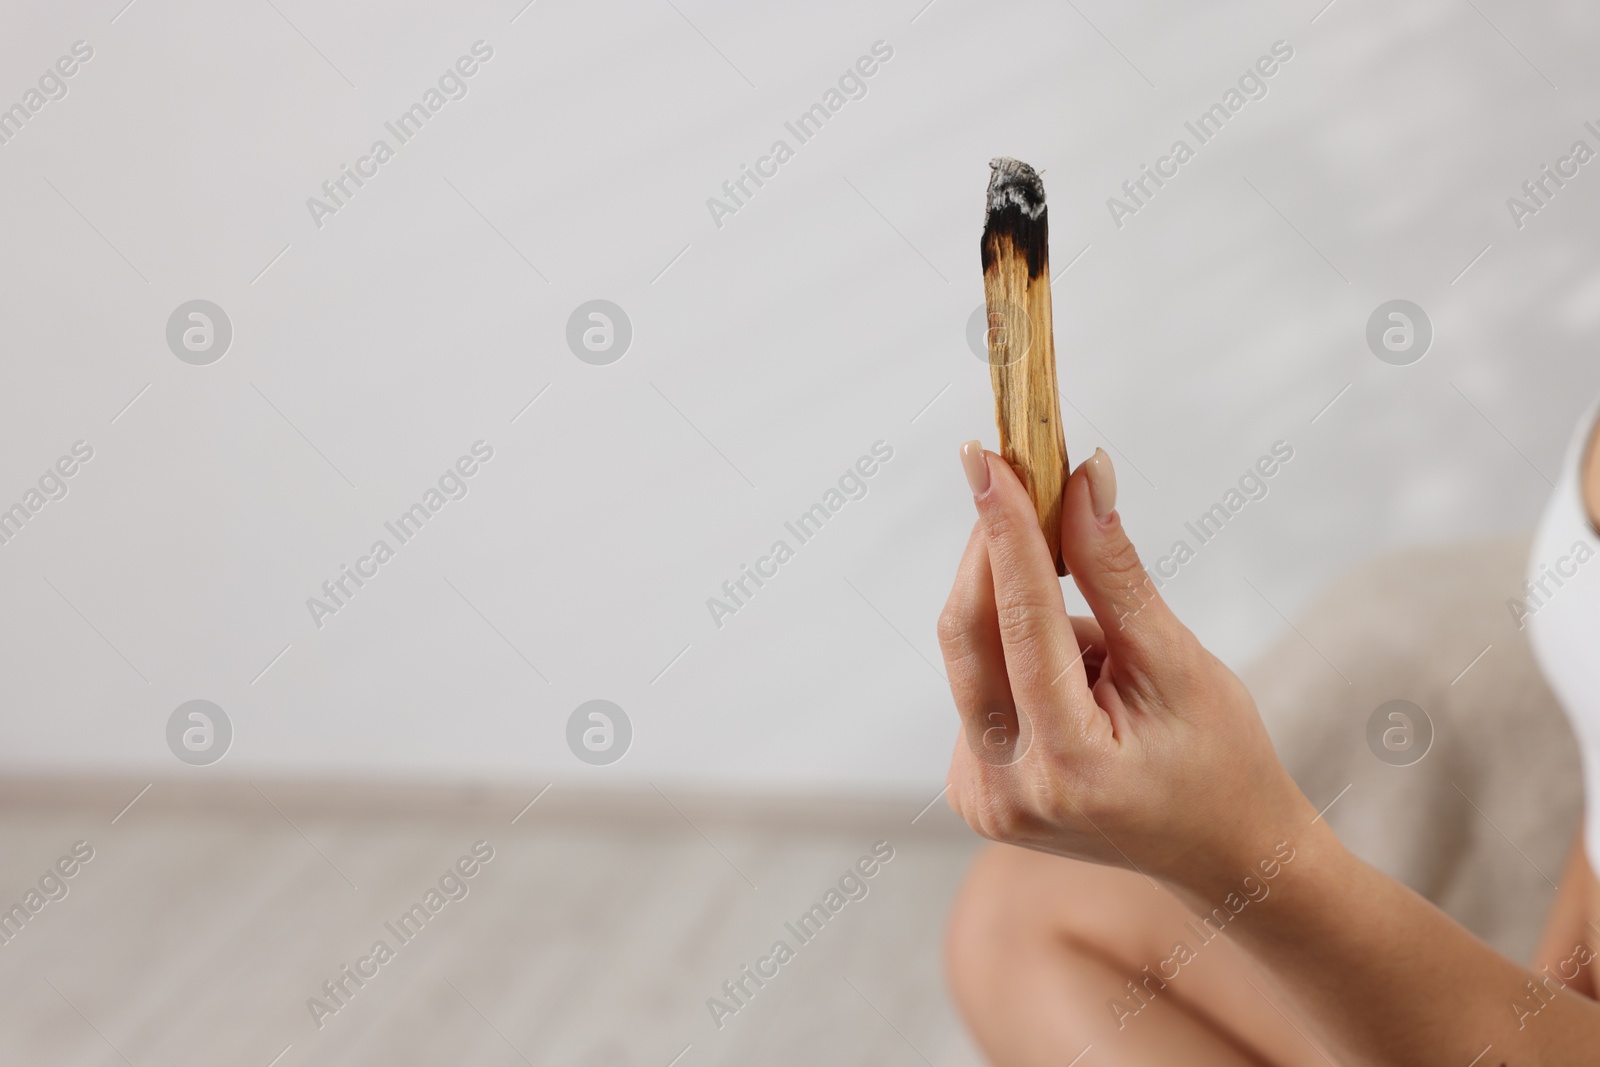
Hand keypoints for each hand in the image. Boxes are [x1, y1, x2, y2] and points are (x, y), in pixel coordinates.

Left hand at [935, 443, 1317, 896]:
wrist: (1222, 856)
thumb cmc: (1221, 759)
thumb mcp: (1181, 663)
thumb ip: (1119, 575)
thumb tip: (1083, 479)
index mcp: (1068, 766)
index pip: (1019, 624)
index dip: (1003, 531)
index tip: (988, 459)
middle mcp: (1006, 790)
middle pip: (971, 635)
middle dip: (993, 550)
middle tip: (1012, 473)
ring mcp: (981, 798)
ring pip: (974, 656)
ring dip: (1021, 615)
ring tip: (1105, 650)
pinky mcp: (972, 792)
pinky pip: (981, 687)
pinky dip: (1018, 657)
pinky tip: (1080, 686)